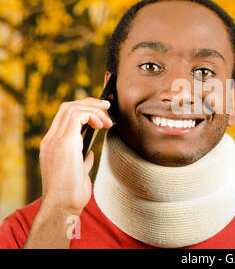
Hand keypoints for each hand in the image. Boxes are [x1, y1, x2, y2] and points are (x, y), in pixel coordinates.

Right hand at [39, 97, 112, 215]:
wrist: (62, 207)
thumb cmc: (71, 195)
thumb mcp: (78, 173)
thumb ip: (82, 161)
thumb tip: (89, 154)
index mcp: (53, 145)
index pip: (65, 117)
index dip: (83, 109)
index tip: (101, 113)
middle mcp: (51, 140)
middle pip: (67, 107)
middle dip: (90, 103)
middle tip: (107, 106)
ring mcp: (55, 140)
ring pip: (72, 108)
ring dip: (94, 109)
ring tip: (108, 120)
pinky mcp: (64, 143)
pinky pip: (77, 116)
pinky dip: (92, 115)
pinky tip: (102, 126)